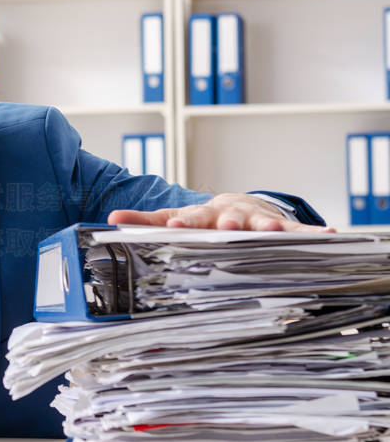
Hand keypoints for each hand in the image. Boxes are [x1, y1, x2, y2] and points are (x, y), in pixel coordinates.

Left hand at [107, 192, 334, 232]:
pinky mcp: (280, 227)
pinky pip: (298, 234)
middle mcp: (230, 216)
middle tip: (228, 228)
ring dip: (267, 229)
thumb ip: (144, 220)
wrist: (236, 206)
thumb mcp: (173, 219)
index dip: (184, 223)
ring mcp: (256, 221)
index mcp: (202, 216)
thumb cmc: (201, 219)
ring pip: (262, 226)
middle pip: (228, 221)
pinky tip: (331, 236)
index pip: (190, 219)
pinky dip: (313, 235)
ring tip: (272, 232)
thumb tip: (110, 218)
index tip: (178, 226)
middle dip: (228, 225)